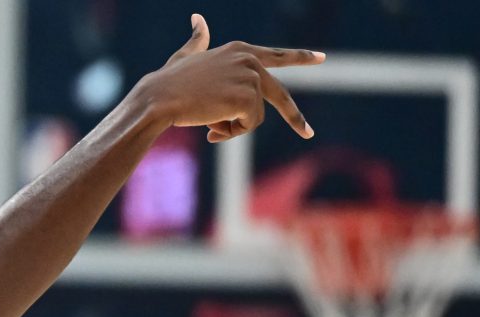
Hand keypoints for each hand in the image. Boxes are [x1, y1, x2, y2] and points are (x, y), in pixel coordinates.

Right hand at [143, 14, 324, 141]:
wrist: (159, 98)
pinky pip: (247, 126)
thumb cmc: (167, 82)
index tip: (321, 58)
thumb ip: (198, 40)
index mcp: (240, 50)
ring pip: (255, 117)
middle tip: (308, 133)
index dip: (300, 57)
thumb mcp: (187, 56)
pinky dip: (229, 133)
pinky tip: (210, 128)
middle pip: (280, 94)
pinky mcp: (247, 97)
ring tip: (209, 124)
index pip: (277, 54)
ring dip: (232, 128)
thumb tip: (198, 19)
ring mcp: (250, 78)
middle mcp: (250, 61)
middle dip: (295, 118)